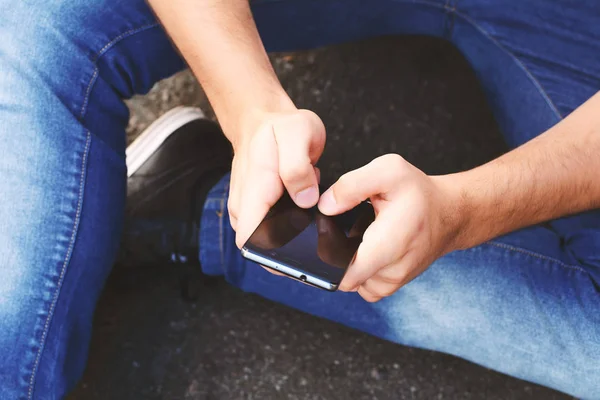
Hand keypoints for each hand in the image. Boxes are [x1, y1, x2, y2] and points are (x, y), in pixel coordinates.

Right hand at [229, 109, 325, 248]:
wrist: (263, 120)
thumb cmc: (280, 127)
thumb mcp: (297, 133)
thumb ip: (298, 167)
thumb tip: (305, 200)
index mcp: (253, 191)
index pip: (250, 241)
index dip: (272, 256)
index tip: (299, 255)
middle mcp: (245, 206)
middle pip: (263, 246)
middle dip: (292, 245)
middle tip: (314, 220)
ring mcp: (250, 210)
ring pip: (272, 238)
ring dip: (296, 230)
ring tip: (306, 202)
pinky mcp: (259, 210)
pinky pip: (278, 227)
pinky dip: (295, 220)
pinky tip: (302, 203)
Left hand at [318, 154, 461, 301]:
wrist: (449, 214)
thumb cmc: (421, 194)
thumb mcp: (388, 170)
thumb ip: (351, 185)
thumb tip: (325, 206)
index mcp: (389, 244)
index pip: (346, 274)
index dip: (328, 258)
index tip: (328, 239)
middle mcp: (391, 270)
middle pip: (343, 276)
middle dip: (336, 254)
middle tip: (350, 228)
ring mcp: (391, 282)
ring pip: (351, 281)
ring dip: (348, 261)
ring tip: (363, 236)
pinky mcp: (390, 285)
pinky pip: (362, 285)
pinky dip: (359, 270)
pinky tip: (366, 248)